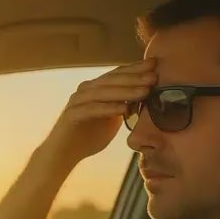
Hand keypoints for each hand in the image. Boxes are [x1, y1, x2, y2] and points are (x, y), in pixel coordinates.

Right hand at [42, 58, 156, 167]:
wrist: (64, 153)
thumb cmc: (89, 136)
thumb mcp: (112, 119)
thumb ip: (124, 106)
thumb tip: (145, 97)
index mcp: (95, 88)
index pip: (117, 74)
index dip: (136, 68)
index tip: (155, 65)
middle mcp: (85, 90)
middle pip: (112, 79)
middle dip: (135, 77)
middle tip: (154, 76)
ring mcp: (77, 101)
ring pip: (104, 92)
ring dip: (126, 91)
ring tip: (144, 91)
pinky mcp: (72, 115)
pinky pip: (93, 109)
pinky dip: (109, 108)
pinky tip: (124, 109)